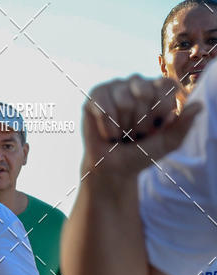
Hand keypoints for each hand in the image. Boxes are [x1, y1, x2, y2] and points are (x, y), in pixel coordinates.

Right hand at [82, 75, 201, 174]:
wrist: (112, 169)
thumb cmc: (140, 154)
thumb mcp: (165, 145)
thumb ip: (182, 127)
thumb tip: (199, 106)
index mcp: (157, 89)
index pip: (166, 87)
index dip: (160, 112)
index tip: (155, 129)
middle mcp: (138, 82)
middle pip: (144, 94)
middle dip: (140, 123)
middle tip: (134, 134)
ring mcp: (117, 86)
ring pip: (124, 102)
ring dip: (123, 127)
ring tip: (121, 134)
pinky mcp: (97, 95)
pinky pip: (105, 108)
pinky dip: (108, 128)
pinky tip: (108, 133)